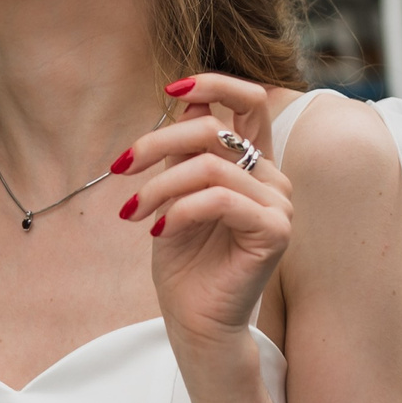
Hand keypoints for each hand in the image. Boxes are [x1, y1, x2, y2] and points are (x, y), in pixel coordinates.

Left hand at [120, 73, 293, 373]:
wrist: (194, 320)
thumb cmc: (184, 258)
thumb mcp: (174, 192)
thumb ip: (184, 150)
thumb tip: (184, 96)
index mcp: (253, 162)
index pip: (249, 100)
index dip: (214, 82)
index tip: (168, 89)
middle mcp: (272, 176)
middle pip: (215, 128)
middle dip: (158, 142)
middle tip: (121, 168)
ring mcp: (279, 203)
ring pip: (210, 166)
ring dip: (160, 188)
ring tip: (134, 213)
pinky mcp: (276, 230)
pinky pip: (220, 199)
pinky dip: (181, 210)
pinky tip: (159, 231)